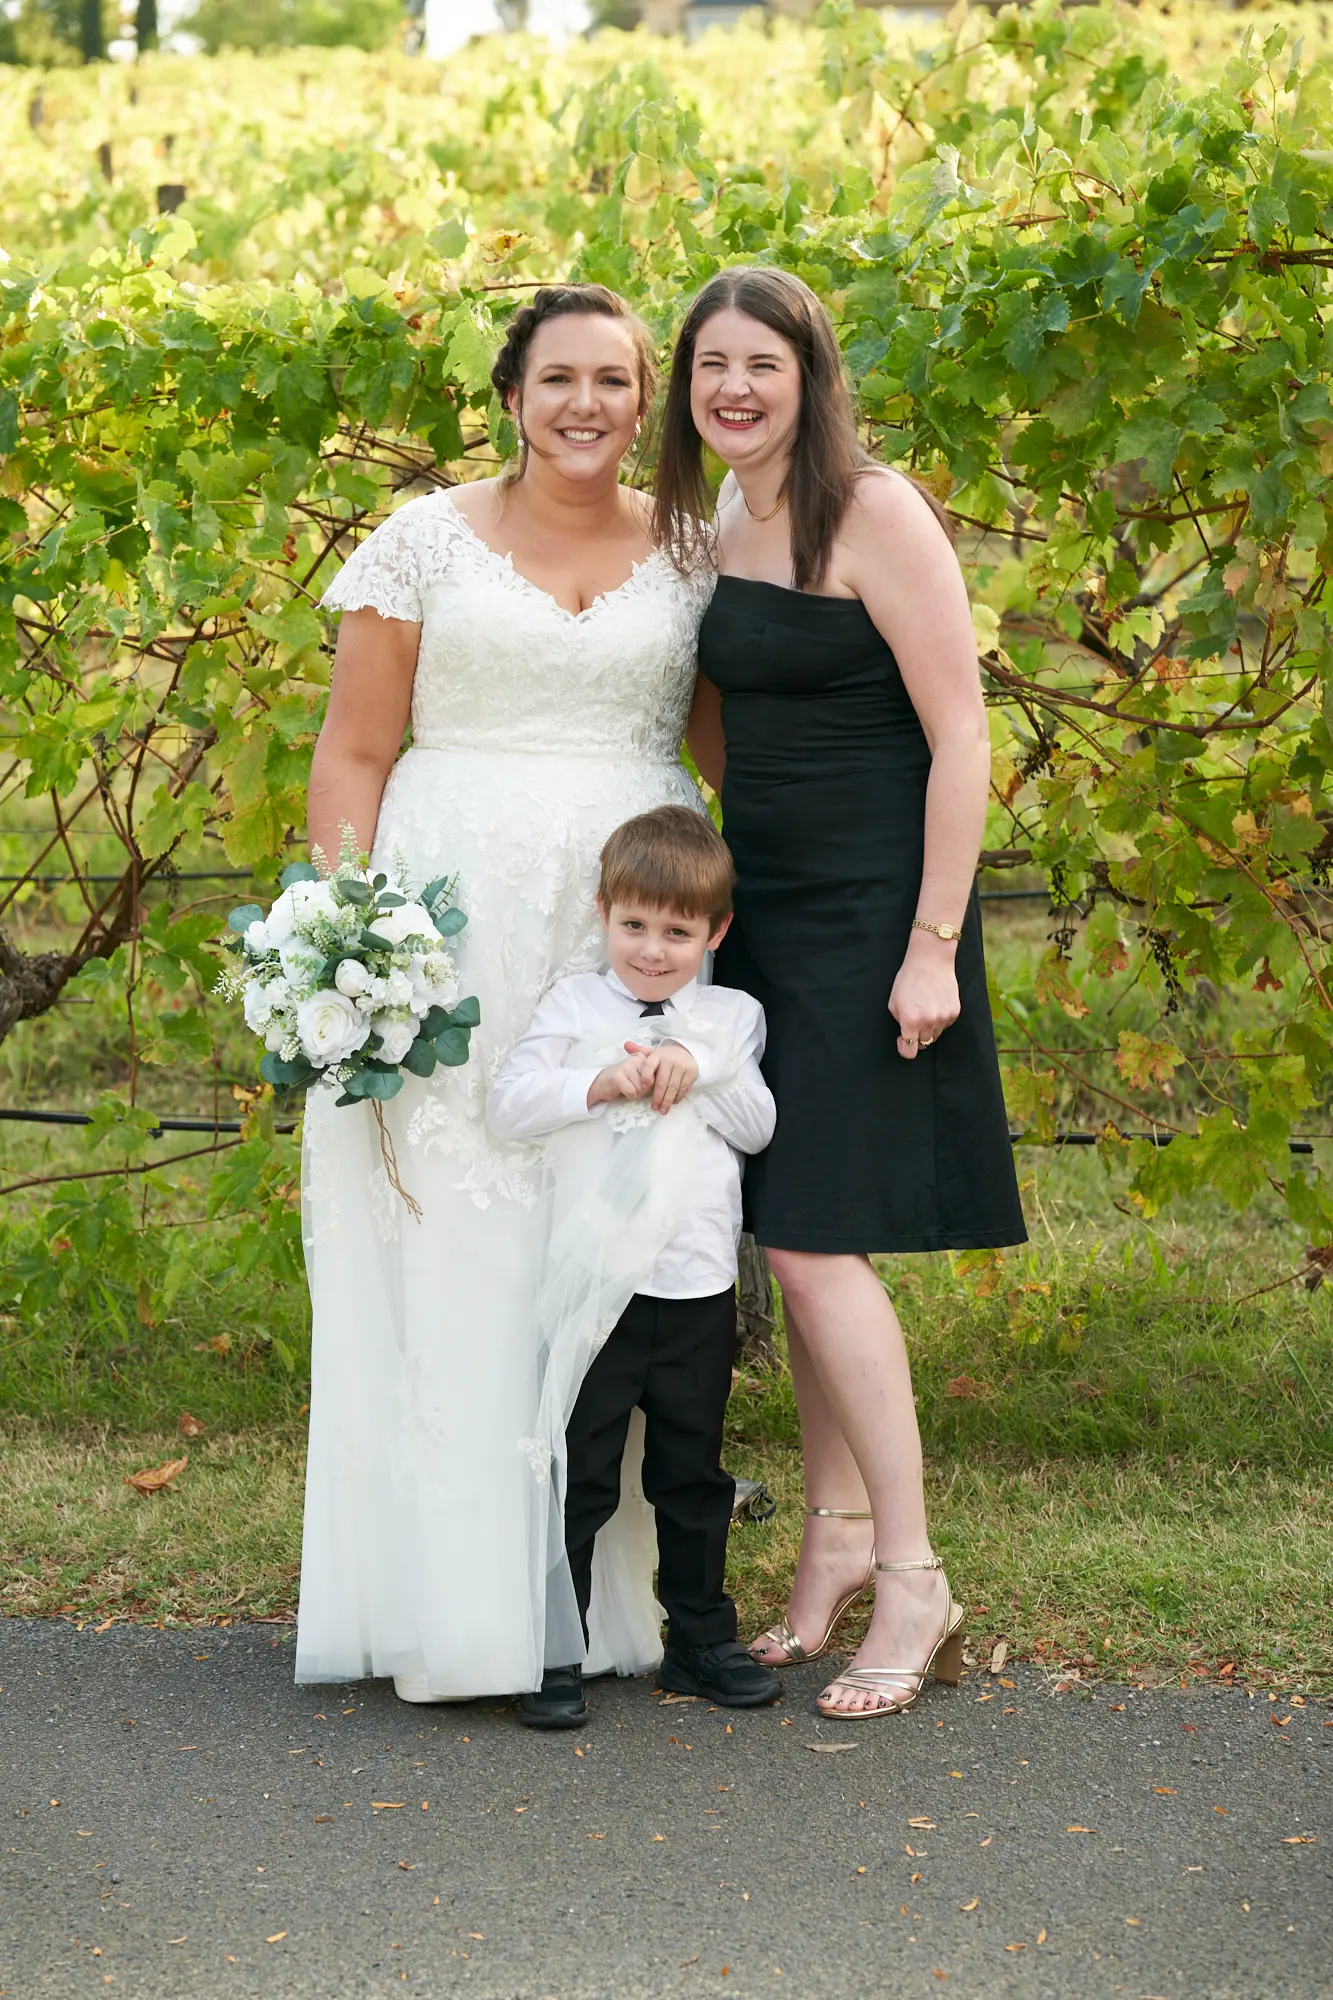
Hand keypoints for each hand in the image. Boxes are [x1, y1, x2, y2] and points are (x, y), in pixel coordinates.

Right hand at [587, 1051, 653, 1107]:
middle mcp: (635, 1059)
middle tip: (632, 1086)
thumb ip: (651, 1076)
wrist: (602, 1084)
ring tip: (627, 1088)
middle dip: (643, 1090)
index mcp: (642, 1057)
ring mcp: (626, 1067)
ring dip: (636, 1093)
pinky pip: (632, 1092)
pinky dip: (629, 1096)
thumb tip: (661, 1085)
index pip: (656, 1076)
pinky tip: (623, 1091)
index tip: (639, 1082)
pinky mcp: (618, 1077)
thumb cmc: (625, 1081)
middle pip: (649, 1083)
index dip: (649, 1084)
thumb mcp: (640, 1076)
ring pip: (641, 1088)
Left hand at [623, 1039, 698, 1112]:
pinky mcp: (691, 1072)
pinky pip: (683, 1088)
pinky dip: (678, 1097)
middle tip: (654, 1107)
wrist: (687, 1052)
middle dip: (657, 1096)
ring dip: (667, 1100)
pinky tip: (673, 1102)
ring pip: (673, 1087)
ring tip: (662, 1109)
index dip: (646, 1075)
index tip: (642, 1087)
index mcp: (657, 1055)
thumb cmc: (664, 1056)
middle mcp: (670, 1059)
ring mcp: (682, 1066)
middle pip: (662, 1081)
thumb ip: (639, 1051)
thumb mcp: (652, 1052)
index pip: (649, 1065)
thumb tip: (626, 1045)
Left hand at [888, 938, 960, 1060]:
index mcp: (910, 1021)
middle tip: (913, 1019)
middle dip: (916, 1036)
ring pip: (935, 1035)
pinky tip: (935, 1003)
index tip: (902, 1040)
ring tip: (925, 1008)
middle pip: (923, 1044)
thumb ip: (899, 1021)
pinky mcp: (954, 1012)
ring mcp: (943, 1018)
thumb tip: (905, 1035)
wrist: (931, 960)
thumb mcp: (893, 1002)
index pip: (909, 1052)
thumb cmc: (909, 979)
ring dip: (929, 1028)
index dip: (904, 1049)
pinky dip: (940, 1019)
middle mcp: (928, 1022)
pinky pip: (945, 1024)